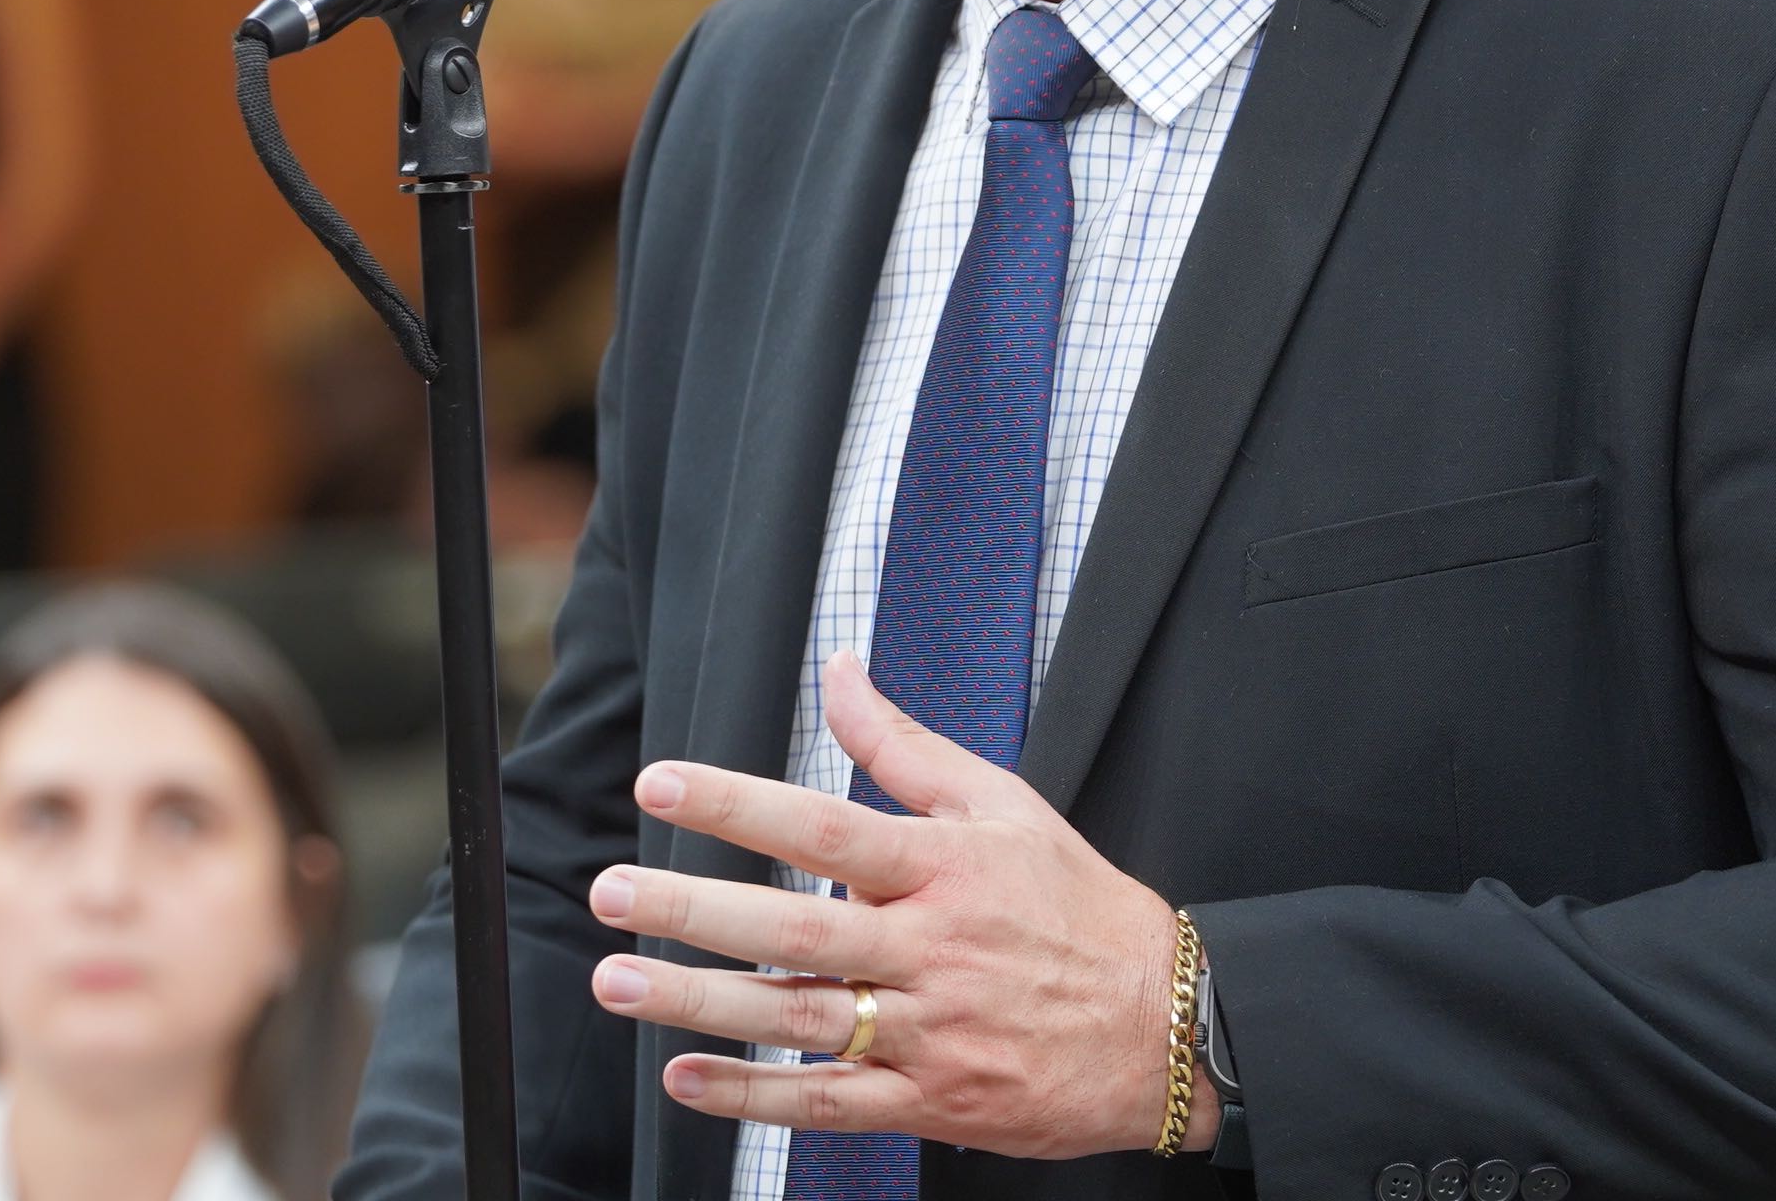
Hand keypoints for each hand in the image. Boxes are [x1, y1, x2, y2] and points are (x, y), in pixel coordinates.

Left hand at [587, 655, 1203, 1158]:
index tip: (661, 785)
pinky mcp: (933, 1100)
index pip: (827, 828)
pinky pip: (830, 1105)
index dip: (740, 806)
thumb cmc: (1078, 906)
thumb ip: (905, 744)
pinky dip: (754, 1098)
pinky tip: (686, 1081)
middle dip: (693, 911)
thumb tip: (842, 671)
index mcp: (947, 867)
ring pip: (799, 1018)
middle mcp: (933, 949)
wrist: (1165, 1024)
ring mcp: (930, 1031)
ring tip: (618, 980)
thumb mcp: (1005, 805)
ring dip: (700, 1004)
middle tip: (610, 891)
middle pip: (796, 929)